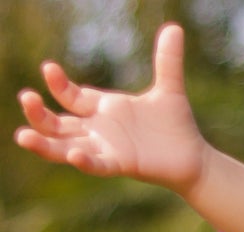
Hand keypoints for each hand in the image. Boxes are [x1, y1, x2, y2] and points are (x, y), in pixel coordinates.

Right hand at [14, 22, 205, 196]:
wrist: (195, 158)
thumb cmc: (176, 126)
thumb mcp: (169, 89)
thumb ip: (167, 61)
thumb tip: (175, 28)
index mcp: (103, 109)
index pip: (71, 97)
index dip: (59, 85)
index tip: (49, 69)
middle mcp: (99, 131)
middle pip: (58, 124)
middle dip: (39, 114)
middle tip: (26, 98)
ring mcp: (107, 150)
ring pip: (67, 148)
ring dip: (45, 144)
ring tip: (23, 137)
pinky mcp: (121, 165)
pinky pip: (98, 165)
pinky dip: (86, 161)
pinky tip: (75, 156)